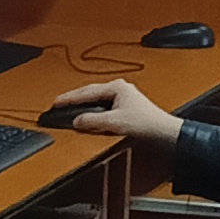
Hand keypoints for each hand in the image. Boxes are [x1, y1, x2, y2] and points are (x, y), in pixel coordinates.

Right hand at [49, 78, 178, 149]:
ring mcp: (122, 96)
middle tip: (59, 103)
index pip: (87, 91)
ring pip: (96, 97)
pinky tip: (87, 113)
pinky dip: (92, 108)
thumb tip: (78, 120)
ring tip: (69, 106)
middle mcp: (119, 88)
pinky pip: (102, 104)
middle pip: (91, 92)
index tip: (57, 101)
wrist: (162, 131)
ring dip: (83, 102)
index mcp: (117, 87)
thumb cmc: (145, 123)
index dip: (70, 98)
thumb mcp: (114, 123)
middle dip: (75, 98)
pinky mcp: (125, 105)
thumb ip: (93, 121)